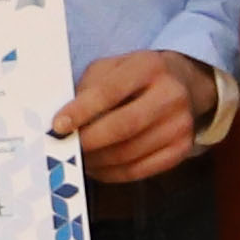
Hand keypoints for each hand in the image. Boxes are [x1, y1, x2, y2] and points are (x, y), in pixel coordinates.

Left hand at [53, 50, 219, 185]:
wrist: (182, 84)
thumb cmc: (136, 77)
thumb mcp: (112, 67)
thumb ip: (89, 88)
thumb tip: (63, 123)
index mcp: (149, 66)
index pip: (110, 91)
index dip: (81, 111)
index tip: (57, 126)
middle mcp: (171, 94)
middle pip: (123, 126)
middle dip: (88, 141)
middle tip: (65, 147)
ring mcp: (180, 124)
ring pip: (129, 153)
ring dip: (97, 161)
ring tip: (79, 158)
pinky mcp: (181, 149)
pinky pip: (140, 171)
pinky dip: (112, 173)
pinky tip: (98, 167)